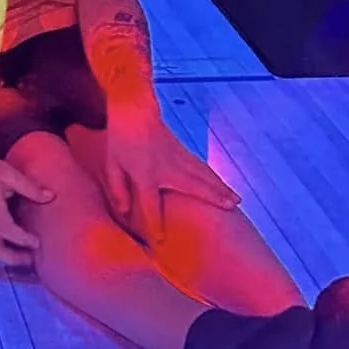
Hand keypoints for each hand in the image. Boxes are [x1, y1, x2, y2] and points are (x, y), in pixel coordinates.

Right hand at [0, 149, 53, 268]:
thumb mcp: (10, 174)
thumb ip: (30, 187)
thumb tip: (51, 196)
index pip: (8, 231)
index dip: (24, 240)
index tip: (38, 243)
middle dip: (12, 258)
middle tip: (31, 258)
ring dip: (4, 257)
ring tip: (22, 256)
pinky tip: (11, 247)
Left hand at [103, 109, 239, 244]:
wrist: (134, 108)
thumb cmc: (120, 139)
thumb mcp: (112, 165)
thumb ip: (118, 189)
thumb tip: (124, 211)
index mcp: (145, 174)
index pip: (150, 204)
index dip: (155, 222)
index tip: (160, 240)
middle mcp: (166, 167)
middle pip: (193, 186)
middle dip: (212, 198)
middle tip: (231, 210)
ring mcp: (177, 157)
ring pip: (203, 175)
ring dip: (221, 188)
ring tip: (237, 201)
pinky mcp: (182, 151)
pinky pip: (201, 167)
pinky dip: (214, 177)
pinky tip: (223, 185)